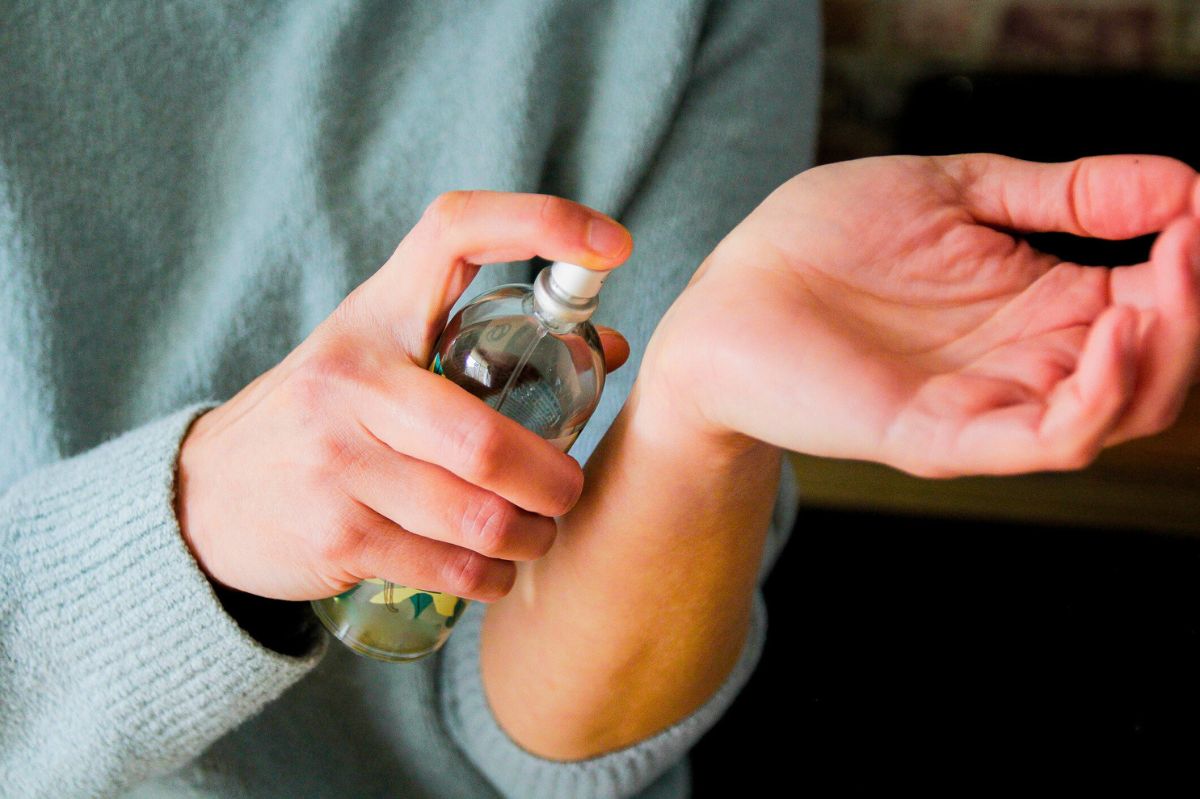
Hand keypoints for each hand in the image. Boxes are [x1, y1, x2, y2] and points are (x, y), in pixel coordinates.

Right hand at [175, 191, 631, 600]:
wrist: (207, 494)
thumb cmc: (327, 416)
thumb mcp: (385, 358)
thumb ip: (481, 346)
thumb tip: (604, 347)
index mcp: (377, 314)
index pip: (457, 231)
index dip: (542, 222)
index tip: (612, 245)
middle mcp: (352, 379)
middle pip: (488, 439)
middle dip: (554, 482)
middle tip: (568, 492)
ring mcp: (337, 459)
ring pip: (478, 516)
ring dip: (530, 539)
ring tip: (537, 537)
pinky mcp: (334, 534)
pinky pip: (448, 568)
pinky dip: (490, 579)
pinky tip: (495, 574)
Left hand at [640, 154, 1199, 476]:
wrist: (728, 294)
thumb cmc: (822, 240)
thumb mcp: (955, 190)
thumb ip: (1061, 193)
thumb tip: (1184, 178)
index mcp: (1035, 304)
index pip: (1153, 303)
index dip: (1189, 264)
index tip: (1195, 211)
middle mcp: (1024, 361)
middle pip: (1155, 366)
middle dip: (1192, 312)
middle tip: (1194, 247)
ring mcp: (986, 403)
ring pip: (1120, 409)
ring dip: (1165, 352)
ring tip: (1167, 286)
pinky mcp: (941, 435)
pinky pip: (1048, 439)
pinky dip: (1100, 394)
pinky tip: (1115, 328)